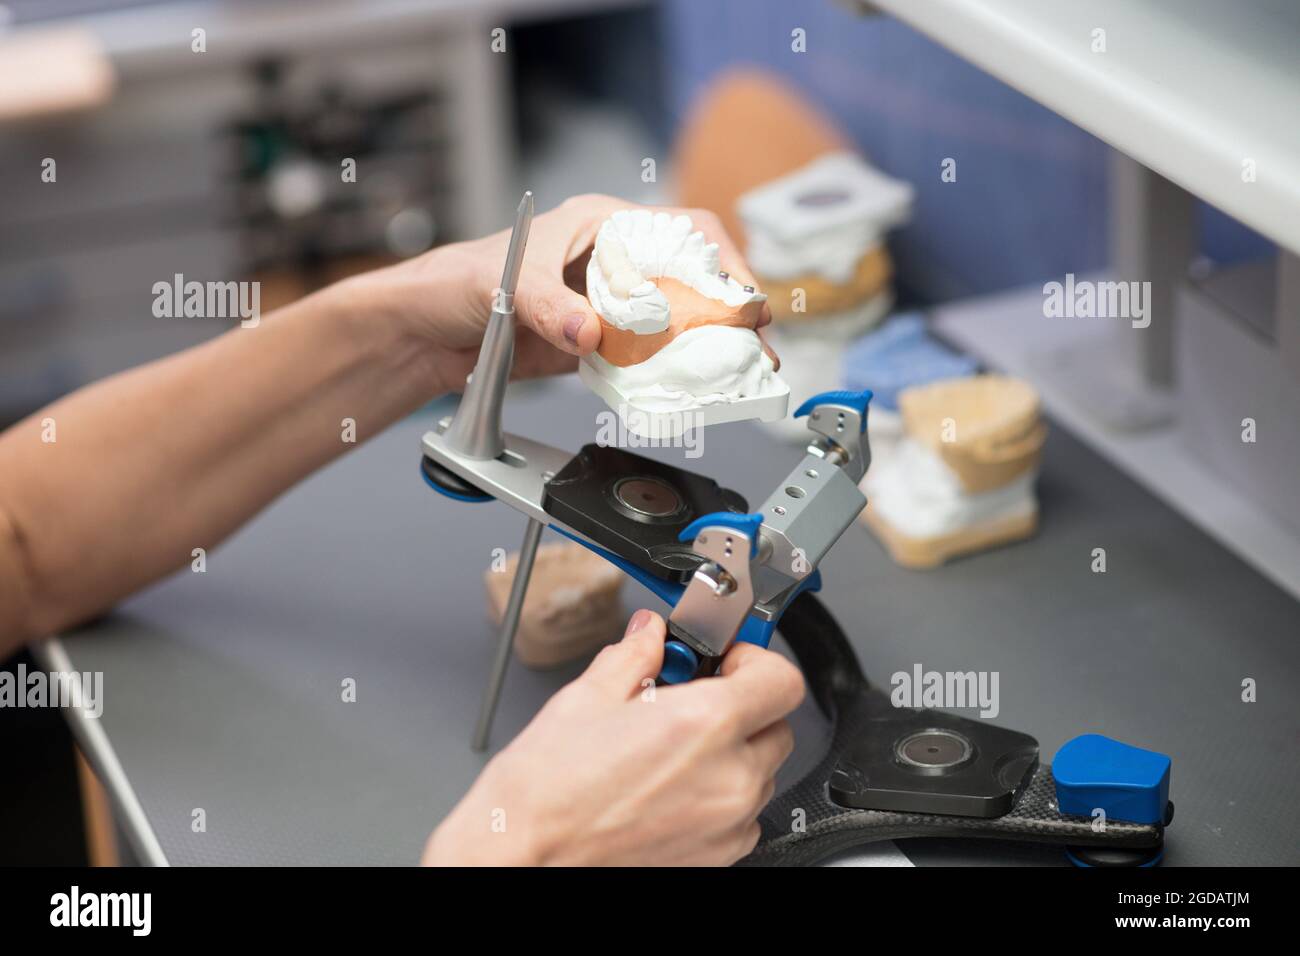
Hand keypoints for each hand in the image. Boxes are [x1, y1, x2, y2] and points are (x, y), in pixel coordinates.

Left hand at [344, 193, 772, 393]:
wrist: (425, 331)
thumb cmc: (457, 280)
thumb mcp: (506, 282)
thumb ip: (549, 306)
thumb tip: (589, 331)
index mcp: (602, 225)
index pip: (683, 233)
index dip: (721, 262)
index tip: (742, 297)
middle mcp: (614, 263)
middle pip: (691, 282)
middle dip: (729, 311)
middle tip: (755, 346)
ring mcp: (608, 307)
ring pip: (675, 324)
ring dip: (706, 349)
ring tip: (737, 375)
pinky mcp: (597, 347)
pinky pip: (643, 361)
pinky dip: (667, 376)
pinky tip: (687, 391)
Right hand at [423, 609, 803, 865]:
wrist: (523, 856)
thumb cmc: (546, 790)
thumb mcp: (588, 697)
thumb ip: (635, 655)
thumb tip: (650, 634)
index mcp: (705, 724)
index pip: (781, 679)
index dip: (756, 660)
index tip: (726, 660)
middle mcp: (729, 777)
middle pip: (777, 725)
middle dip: (742, 705)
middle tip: (693, 698)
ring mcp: (727, 823)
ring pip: (761, 773)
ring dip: (733, 752)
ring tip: (672, 747)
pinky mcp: (717, 857)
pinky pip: (743, 816)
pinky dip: (721, 796)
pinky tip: (671, 786)